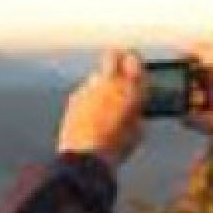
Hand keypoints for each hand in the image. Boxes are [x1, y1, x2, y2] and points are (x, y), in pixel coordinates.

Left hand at [57, 49, 145, 168]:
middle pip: (112, 56)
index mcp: (130, 89)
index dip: (134, 60)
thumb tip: (135, 107)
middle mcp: (109, 82)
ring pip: (97, 75)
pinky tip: (91, 114)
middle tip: (120, 67)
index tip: (134, 63)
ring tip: (105, 103)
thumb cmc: (115, 147)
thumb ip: (137, 110)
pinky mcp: (74, 97)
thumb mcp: (137, 131)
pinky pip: (85, 90)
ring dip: (102, 83)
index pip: (134, 59)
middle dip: (117, 59)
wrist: (86, 157)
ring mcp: (89, 88)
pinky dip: (89, 98)